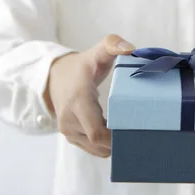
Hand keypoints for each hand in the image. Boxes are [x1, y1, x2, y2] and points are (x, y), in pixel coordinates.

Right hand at [45, 35, 134, 156]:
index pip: (96, 133)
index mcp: (78, 101)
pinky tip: (117, 135)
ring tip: (130, 134)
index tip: (134, 131)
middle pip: (99, 144)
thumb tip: (131, 48)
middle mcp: (70, 120)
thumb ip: (113, 44)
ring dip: (113, 146)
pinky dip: (105, 146)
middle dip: (119, 143)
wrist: (54, 76)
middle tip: (140, 135)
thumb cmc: (82, 66)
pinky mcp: (71, 137)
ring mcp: (69, 131)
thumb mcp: (97, 52)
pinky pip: (91, 149)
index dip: (115, 138)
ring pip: (96, 150)